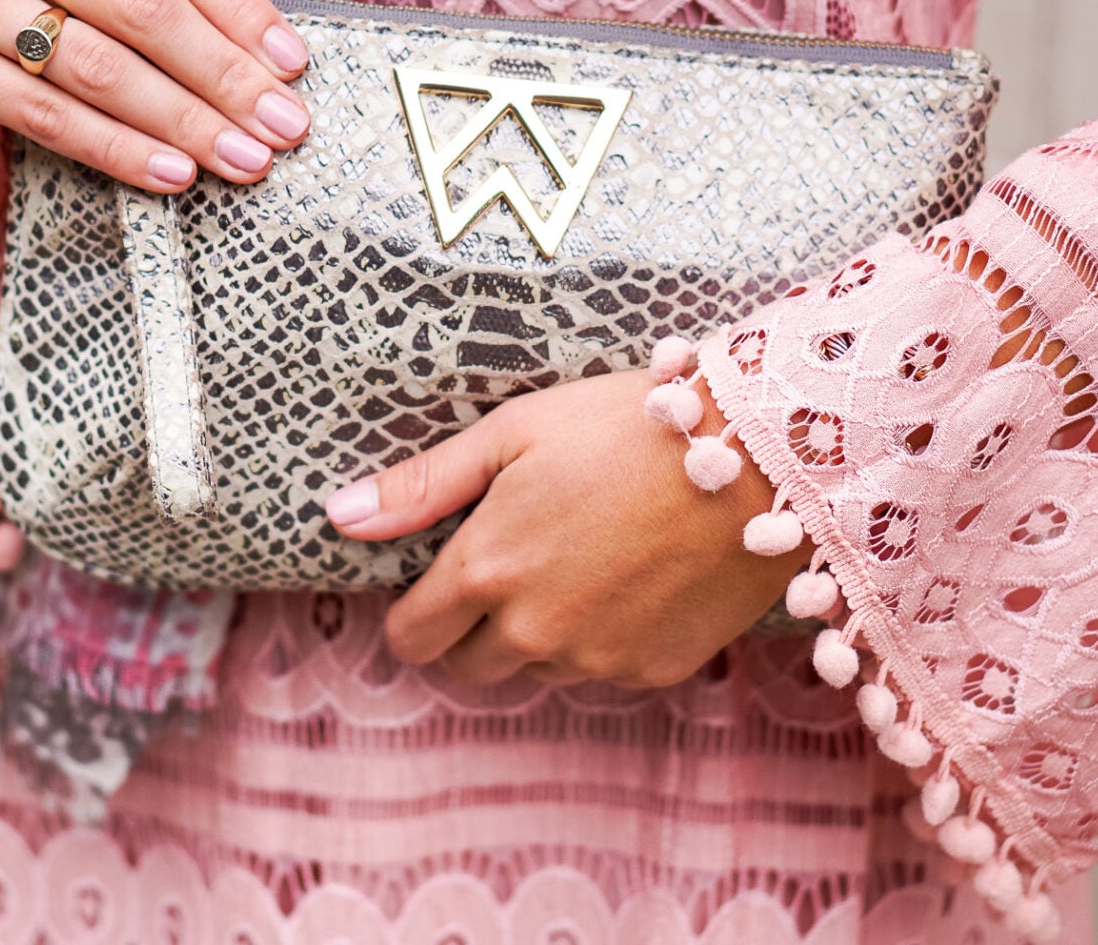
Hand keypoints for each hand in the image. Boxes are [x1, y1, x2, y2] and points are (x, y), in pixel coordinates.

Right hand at [0, 0, 312, 191]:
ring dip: (184, 122)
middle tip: (284, 126)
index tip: (293, 63)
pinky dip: (118, 150)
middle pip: (142, 10)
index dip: (240, 10)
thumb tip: (254, 51)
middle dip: (226, 75)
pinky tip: (170, 174)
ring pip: (100, 68)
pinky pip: (48, 117)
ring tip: (243, 159)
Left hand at [326, 370, 811, 686]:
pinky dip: (604, 636)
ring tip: (584, 556)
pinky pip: (602, 669)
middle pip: (468, 667)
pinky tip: (633, 576)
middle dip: (474, 628)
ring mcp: (596, 659)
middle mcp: (534, 631)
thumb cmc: (627, 426)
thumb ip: (423, 486)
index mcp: (487, 570)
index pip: (411, 639)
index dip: (415, 614)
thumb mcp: (514, 433)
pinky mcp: (653, 670)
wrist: (759, 456)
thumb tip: (338, 516)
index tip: (438, 583)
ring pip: (537, 671)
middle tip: (516, 563)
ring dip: (541, 633)